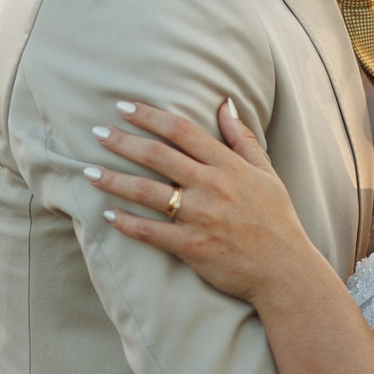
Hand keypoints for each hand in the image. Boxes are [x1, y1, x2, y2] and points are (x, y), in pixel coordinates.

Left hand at [98, 100, 316, 305]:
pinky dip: (126, 223)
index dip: (149, 115)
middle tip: (96, 131)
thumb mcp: (266, 173)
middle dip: (122, 141)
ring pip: (147, 192)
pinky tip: (107, 215)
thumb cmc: (277, 220)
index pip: (182, 131)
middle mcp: (212, 187)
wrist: (285, 270)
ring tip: (89, 172)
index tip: (124, 107)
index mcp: (229, 166)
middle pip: (157, 155)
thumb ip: (242, 138)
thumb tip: (226, 103)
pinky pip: (151, 232)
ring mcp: (201, 217)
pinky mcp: (192, 246)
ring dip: (114, 180)